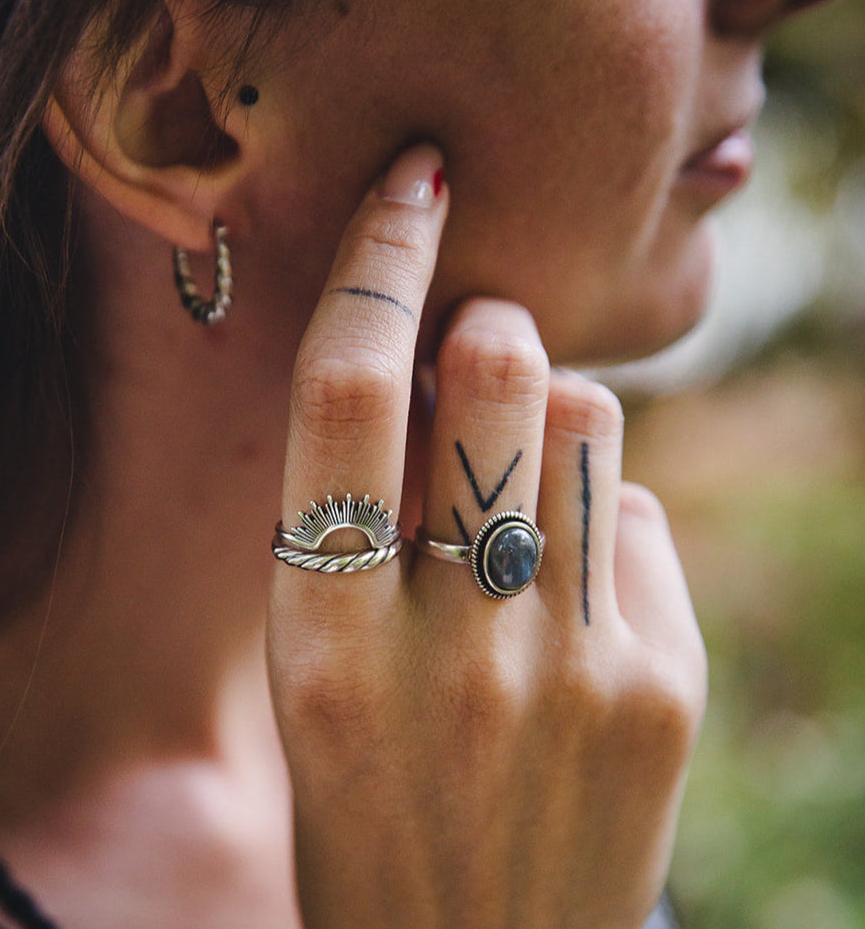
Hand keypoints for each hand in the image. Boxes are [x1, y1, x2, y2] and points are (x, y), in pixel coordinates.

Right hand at [267, 144, 706, 928]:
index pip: (349, 391)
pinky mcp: (664, 686)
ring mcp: (571, 668)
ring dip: (553, 419)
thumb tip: (449, 361)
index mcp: (321, 642)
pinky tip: (572, 603)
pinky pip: (639, 513)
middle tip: (479, 346)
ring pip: (590, 419)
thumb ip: (361, 520)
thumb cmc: (373, 804)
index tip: (419, 174)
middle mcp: (447, 646)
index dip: (382, 258)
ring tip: (519, 502)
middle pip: (497, 366)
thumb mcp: (315, 676)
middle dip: (491, 324)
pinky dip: (604, 521)